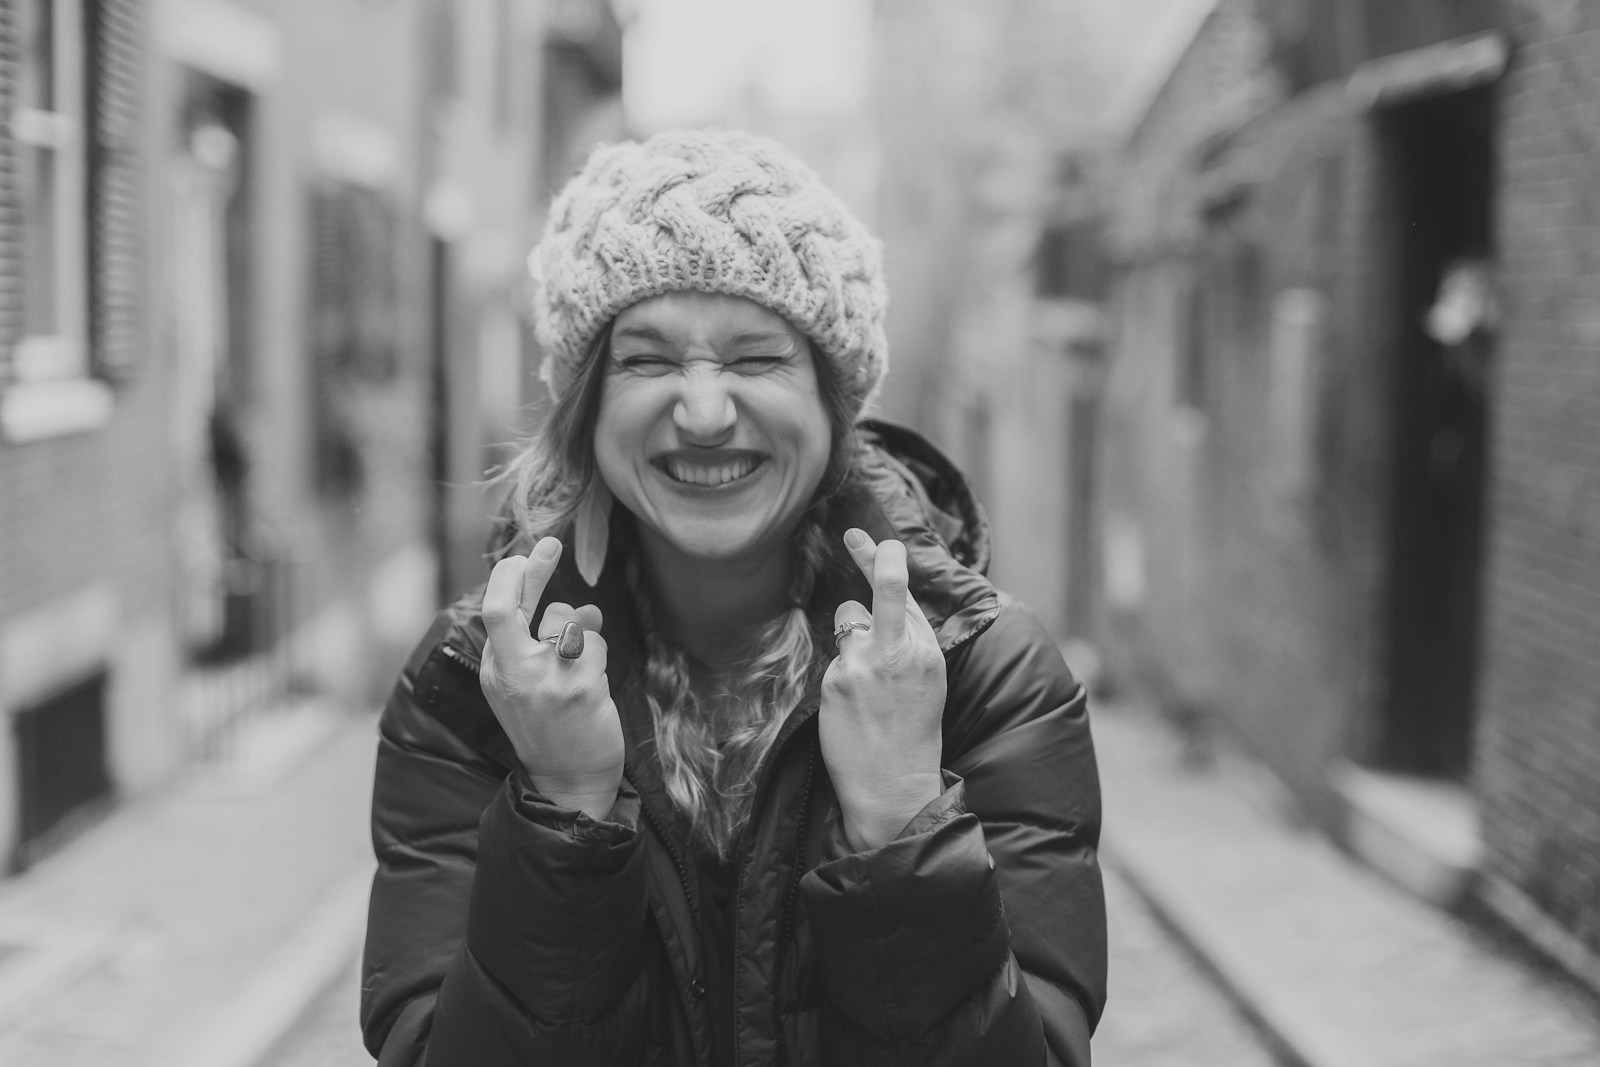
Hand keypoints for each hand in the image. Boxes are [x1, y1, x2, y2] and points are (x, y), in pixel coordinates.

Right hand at [480, 536, 622, 819]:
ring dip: (584, 634)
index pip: (493, 611)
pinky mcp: (577, 687)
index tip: (526, 554)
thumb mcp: (528, 684)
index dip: (510, 577)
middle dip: (529, 570)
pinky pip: (595, 644)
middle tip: (549, 544)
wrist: (569, 782)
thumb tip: (570, 603)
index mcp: (495, 670)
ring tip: (581, 668)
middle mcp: (512, 672)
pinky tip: (593, 685)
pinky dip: (599, 655)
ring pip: (568, 622)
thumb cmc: (552, 727)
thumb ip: (538, 641)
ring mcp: (544, 679)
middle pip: (505, 606)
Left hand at [820, 529, 946, 850]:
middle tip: (855, 534)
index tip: (875, 541)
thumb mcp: (925, 685)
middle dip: (874, 558)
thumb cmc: (910, 739)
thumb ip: (906, 644)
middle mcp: (901, 651)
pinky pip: (833, 659)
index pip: (907, 596)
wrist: (895, 788)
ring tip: (862, 682)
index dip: (887, 562)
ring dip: (849, 636)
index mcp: (927, 652)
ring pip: (848, 619)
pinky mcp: (839, 679)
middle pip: (886, 588)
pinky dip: (838, 675)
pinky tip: (851, 708)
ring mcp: (868, 663)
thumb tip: (874, 610)